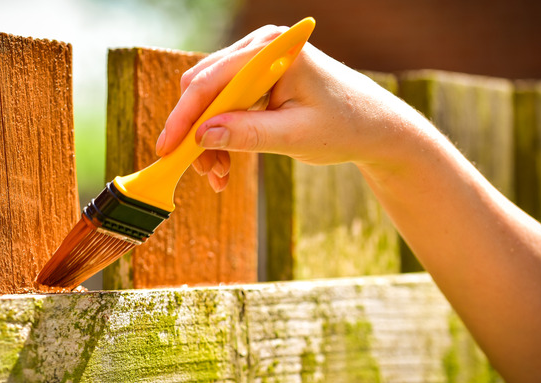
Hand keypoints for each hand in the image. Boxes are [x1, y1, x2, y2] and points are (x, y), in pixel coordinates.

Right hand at [155, 24, 420, 191]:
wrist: (374, 127)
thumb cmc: (345, 127)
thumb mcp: (296, 137)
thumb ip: (249, 135)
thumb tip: (202, 137)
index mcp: (274, 51)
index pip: (213, 80)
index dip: (185, 117)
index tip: (167, 149)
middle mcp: (261, 48)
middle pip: (204, 87)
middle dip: (196, 132)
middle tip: (202, 171)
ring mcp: (258, 62)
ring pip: (210, 100)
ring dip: (208, 139)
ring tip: (219, 176)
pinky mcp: (258, 80)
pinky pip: (224, 106)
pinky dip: (221, 136)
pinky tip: (225, 165)